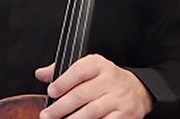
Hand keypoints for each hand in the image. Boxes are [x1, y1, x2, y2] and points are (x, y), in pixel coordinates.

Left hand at [34, 54, 152, 118]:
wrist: (139, 90)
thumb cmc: (107, 80)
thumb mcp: (88, 68)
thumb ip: (63, 71)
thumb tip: (41, 74)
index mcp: (98, 65)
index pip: (79, 71)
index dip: (63, 81)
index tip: (51, 91)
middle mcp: (110, 80)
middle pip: (81, 94)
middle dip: (61, 107)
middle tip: (47, 115)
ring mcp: (119, 99)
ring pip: (91, 112)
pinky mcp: (126, 115)